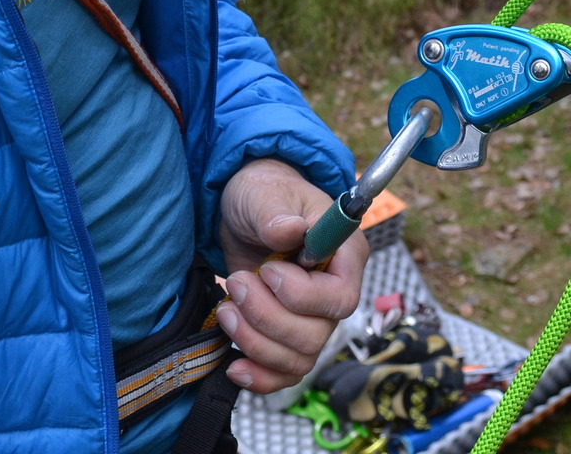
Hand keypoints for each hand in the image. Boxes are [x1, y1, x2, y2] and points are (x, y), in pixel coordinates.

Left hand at [215, 158, 368, 393]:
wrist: (245, 209)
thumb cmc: (264, 193)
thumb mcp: (264, 193)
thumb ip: (276, 214)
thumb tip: (289, 232)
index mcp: (345, 256)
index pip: (341, 298)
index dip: (300, 295)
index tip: (267, 271)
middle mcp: (334, 293)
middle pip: (315, 335)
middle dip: (267, 317)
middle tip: (237, 283)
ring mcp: (311, 319)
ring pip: (297, 359)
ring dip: (254, 341)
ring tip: (225, 309)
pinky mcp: (286, 335)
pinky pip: (284, 374)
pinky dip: (258, 377)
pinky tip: (233, 365)